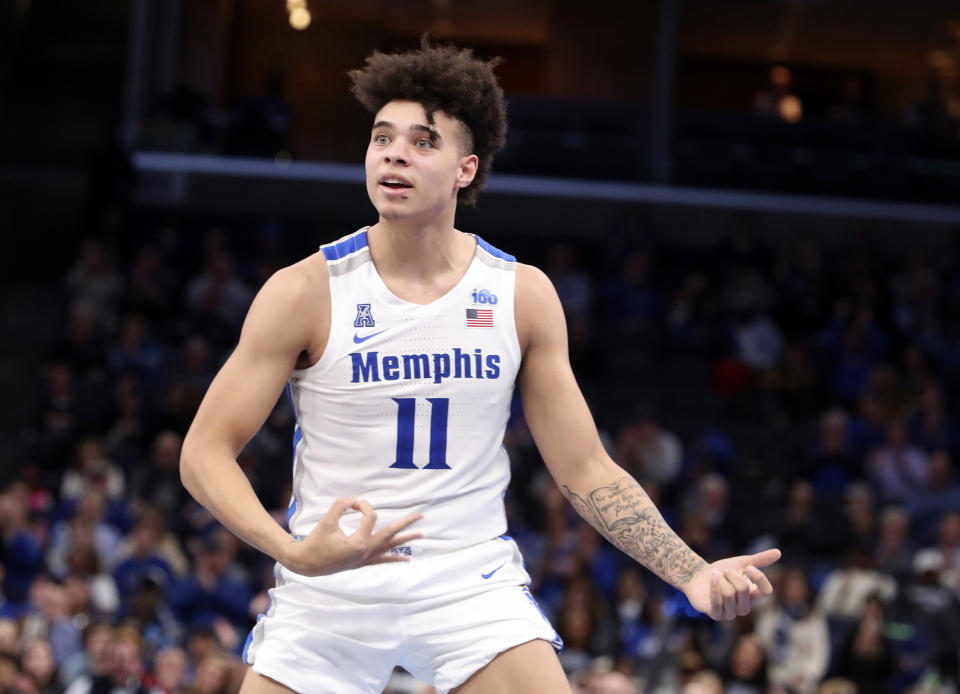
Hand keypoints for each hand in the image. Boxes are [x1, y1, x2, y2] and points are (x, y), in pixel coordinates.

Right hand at [282, 497, 422, 575]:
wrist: (306, 563)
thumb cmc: (315, 541)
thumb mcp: (327, 520)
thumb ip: (341, 506)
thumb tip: (356, 499)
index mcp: (358, 543)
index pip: (370, 517)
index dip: (364, 506)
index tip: (354, 502)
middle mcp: (365, 552)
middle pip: (391, 534)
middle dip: (406, 524)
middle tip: (422, 515)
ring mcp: (365, 559)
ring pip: (390, 548)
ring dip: (406, 540)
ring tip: (421, 535)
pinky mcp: (361, 563)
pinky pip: (382, 560)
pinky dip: (394, 559)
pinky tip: (406, 560)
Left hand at [683, 548, 780, 619]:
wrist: (698, 576)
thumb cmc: (722, 572)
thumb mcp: (741, 563)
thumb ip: (759, 560)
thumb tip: (779, 552)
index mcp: (754, 596)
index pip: (767, 591)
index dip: (759, 578)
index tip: (748, 567)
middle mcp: (744, 607)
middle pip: (743, 589)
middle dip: (731, 575)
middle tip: (725, 573)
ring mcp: (730, 613)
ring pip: (729, 594)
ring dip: (720, 579)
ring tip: (716, 576)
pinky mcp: (716, 614)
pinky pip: (717, 601)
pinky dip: (714, 586)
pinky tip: (712, 577)